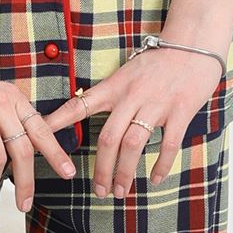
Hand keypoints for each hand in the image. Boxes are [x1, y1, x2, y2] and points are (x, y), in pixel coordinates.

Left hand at [42, 48, 220, 197]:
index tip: (39, 141)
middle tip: (99, 190)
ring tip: (121, 191)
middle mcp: (132, 96)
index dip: (57, 123)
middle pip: (109, 137)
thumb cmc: (159, 59)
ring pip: (134, 144)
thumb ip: (111, 93)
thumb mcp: (127, 71)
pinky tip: (154, 179)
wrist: (193, 41)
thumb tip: (88, 109)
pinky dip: (161, 164)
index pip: (79, 106)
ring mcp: (157, 103)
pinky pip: (168, 143)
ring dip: (125, 172)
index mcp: (114, 86)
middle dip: (102, 168)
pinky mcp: (181, 110)